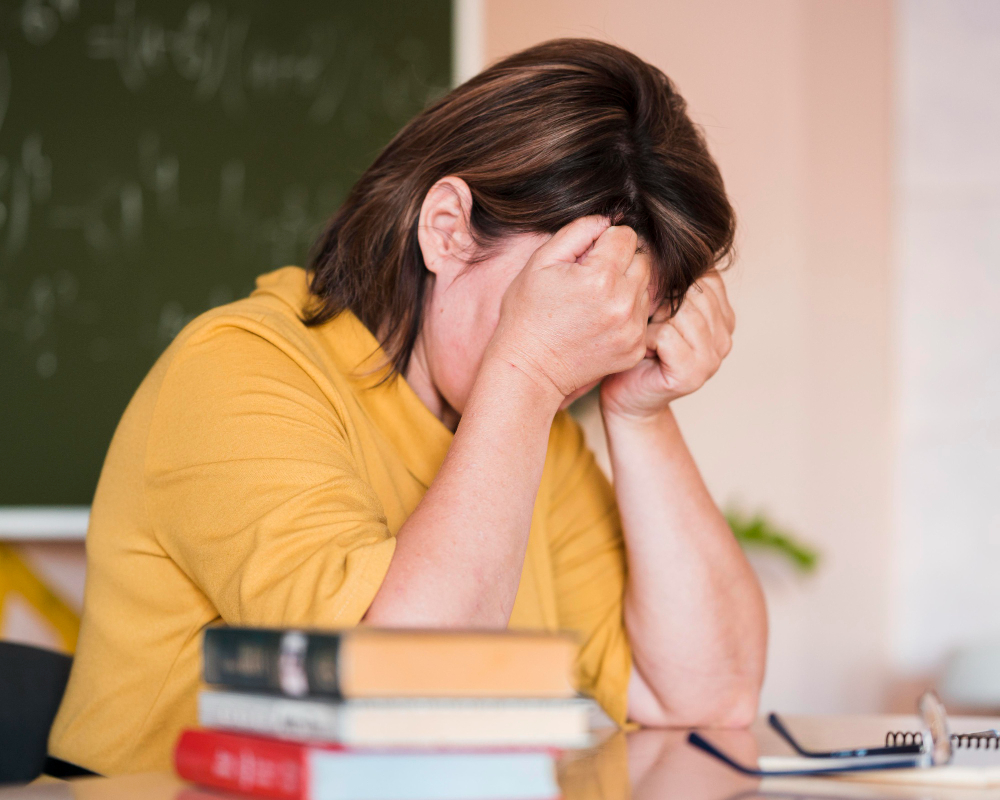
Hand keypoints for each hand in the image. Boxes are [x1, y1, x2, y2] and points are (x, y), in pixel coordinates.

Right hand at [486, 216, 650, 403]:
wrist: (530, 369)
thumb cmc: (528, 312)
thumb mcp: (540, 262)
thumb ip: (577, 231)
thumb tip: (607, 220)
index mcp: (600, 277)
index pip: (626, 236)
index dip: (604, 241)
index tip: (585, 258)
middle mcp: (624, 303)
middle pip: (643, 260)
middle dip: (620, 262)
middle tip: (590, 280)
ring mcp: (632, 329)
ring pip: (646, 287)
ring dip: (626, 287)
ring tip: (595, 302)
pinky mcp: (635, 348)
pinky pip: (642, 315)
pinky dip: (627, 313)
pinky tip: (600, 321)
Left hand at [600, 269, 734, 420]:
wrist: (627, 396)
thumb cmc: (637, 347)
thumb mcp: (658, 306)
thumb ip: (674, 282)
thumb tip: (666, 238)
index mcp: (724, 315)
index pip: (706, 276)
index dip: (672, 281)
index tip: (652, 301)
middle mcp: (725, 335)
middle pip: (694, 292)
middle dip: (661, 299)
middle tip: (643, 319)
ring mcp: (714, 357)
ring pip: (681, 311)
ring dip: (652, 319)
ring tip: (643, 334)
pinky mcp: (694, 373)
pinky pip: (667, 334)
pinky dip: (646, 337)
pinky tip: (641, 348)